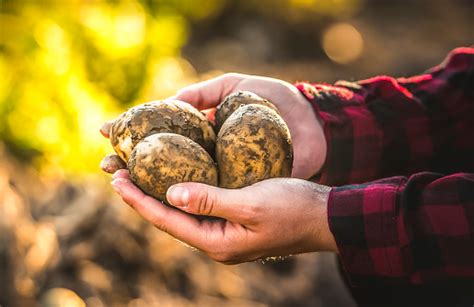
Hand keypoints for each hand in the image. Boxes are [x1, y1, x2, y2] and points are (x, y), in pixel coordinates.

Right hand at [101, 73, 325, 178]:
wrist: (319, 124)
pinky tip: (162, 197)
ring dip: (150, 191)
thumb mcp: (238, 90)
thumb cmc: (281, 103)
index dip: (135, 142)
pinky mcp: (244, 197)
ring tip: (121, 184)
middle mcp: (213, 167)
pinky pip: (211, 200)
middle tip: (106, 168)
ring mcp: (228, 186)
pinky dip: (186, 199)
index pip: (164, 144)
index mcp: (208, 140)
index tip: (106, 136)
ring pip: (183, 193)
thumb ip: (204, 95)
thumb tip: (166, 104)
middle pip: (167, 173)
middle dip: (134, 172)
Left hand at [110, 170, 336, 263]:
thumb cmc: (293, 209)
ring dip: (159, 193)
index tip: (116, 179)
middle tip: (117, 172)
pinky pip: (199, 207)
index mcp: (217, 242)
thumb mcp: (250, 203)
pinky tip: (174, 179)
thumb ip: (210, 200)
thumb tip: (170, 195)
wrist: (325, 217)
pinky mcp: (234, 222)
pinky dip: (181, 192)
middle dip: (142, 196)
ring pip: (182, 212)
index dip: (139, 200)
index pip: (166, 220)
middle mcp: (216, 242)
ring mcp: (225, 233)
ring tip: (137, 174)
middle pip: (169, 218)